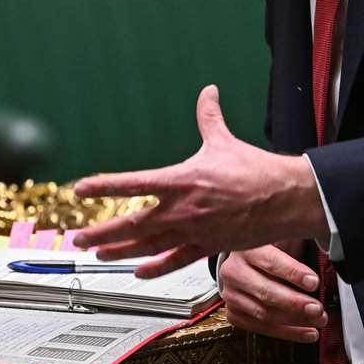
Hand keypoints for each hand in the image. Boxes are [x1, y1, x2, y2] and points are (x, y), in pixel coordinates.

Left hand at [71, 85, 328, 276]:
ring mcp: (193, 231)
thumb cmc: (255, 169)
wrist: (285, 198)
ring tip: (98, 254)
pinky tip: (139, 272)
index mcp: (181, 180)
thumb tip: (208, 91)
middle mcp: (182, 209)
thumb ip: (209, 117)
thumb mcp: (224, 141)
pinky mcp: (208, 247)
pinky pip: (176, 261)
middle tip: (77, 237)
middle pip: (132, 223)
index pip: (133, 183)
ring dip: (120, 251)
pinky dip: (156, 267)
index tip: (80, 189)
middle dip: (102, 232)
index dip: (104, 186)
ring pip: (148, 245)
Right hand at [221, 244, 324, 342]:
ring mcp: (231, 295)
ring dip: (295, 321)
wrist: (243, 263)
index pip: (270, 262)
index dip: (293, 273)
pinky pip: (262, 328)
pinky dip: (288, 333)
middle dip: (295, 303)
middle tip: (317, 308)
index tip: (314, 282)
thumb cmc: (269, 250)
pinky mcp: (234, 313)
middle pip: (265, 292)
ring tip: (318, 320)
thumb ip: (298, 238)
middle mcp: (234, 272)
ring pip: (264, 314)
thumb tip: (326, 242)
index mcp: (247, 249)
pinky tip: (308, 332)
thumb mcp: (282, 237)